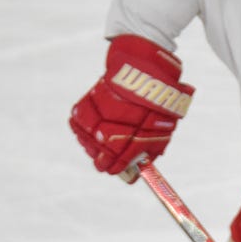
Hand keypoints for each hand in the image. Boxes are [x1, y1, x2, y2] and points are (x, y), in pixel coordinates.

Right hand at [68, 35, 194, 174]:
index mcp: (134, 138)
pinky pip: (78, 122)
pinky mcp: (88, 102)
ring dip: (92, 148)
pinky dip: (82, 130)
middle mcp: (114, 129)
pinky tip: (88, 133)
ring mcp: (99, 115)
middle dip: (103, 162)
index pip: (121, 164)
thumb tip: (140, 166)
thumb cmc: (157, 102)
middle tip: (104, 165)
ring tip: (97, 149)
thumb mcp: (162, 129)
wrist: (144, 68)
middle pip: (101, 157)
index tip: (120, 173)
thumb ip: (150, 148)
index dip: (120, 171)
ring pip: (87, 141)